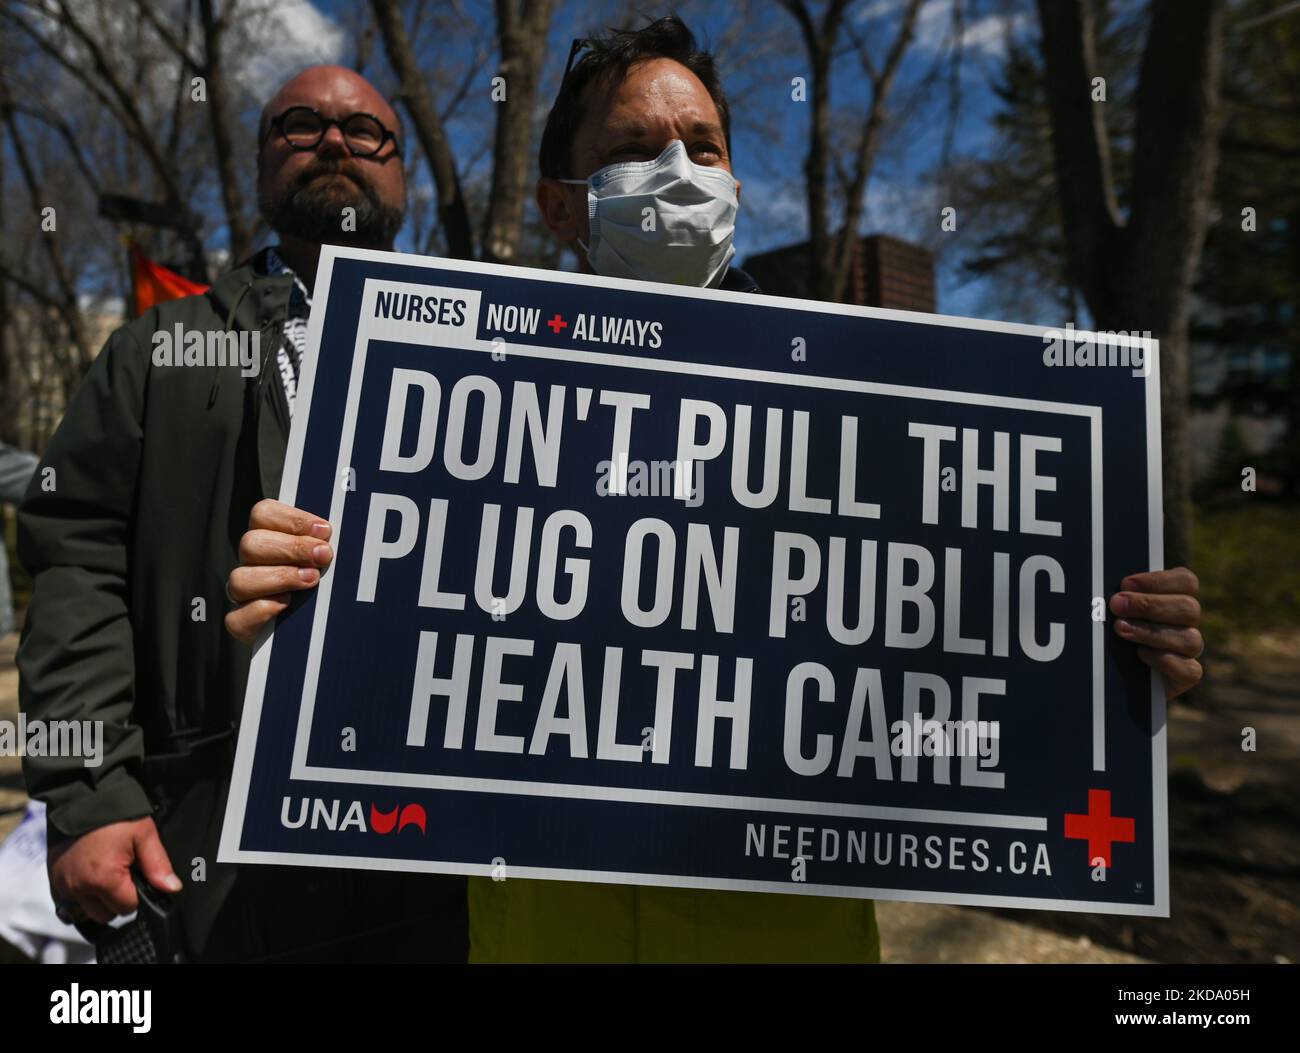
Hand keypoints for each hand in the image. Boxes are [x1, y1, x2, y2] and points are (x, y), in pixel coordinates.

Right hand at [48, 816, 181, 924]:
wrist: (83, 796)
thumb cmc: (116, 815)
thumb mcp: (144, 835)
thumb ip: (158, 865)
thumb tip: (172, 888)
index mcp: (104, 879)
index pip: (128, 907)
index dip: (137, 893)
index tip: (136, 874)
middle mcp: (79, 888)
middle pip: (106, 913)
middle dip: (118, 899)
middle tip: (122, 873)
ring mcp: (63, 886)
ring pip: (87, 911)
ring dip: (98, 900)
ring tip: (106, 874)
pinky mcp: (53, 880)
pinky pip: (69, 903)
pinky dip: (81, 895)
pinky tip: (90, 876)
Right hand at [225, 498, 332, 644]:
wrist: (319, 633)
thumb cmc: (326, 587)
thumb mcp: (327, 561)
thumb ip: (326, 545)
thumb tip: (334, 536)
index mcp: (269, 538)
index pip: (263, 514)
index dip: (292, 519)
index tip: (324, 530)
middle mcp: (252, 563)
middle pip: (251, 543)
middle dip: (291, 548)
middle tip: (323, 556)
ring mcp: (244, 594)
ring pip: (240, 579)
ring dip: (279, 577)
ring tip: (311, 581)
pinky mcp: (242, 623)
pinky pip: (237, 617)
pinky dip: (261, 611)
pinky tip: (286, 606)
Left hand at [1109, 566, 1202, 699]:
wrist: (1111, 675)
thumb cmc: (1112, 632)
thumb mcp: (1114, 612)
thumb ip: (1119, 597)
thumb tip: (1112, 591)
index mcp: (1176, 598)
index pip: (1186, 581)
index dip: (1158, 580)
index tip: (1125, 584)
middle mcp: (1187, 623)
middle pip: (1188, 608)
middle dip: (1149, 605)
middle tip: (1117, 605)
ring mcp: (1189, 650)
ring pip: (1189, 638)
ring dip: (1151, 632)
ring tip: (1120, 629)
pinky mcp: (1186, 675)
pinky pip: (1189, 669)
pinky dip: (1164, 660)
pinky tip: (1141, 654)